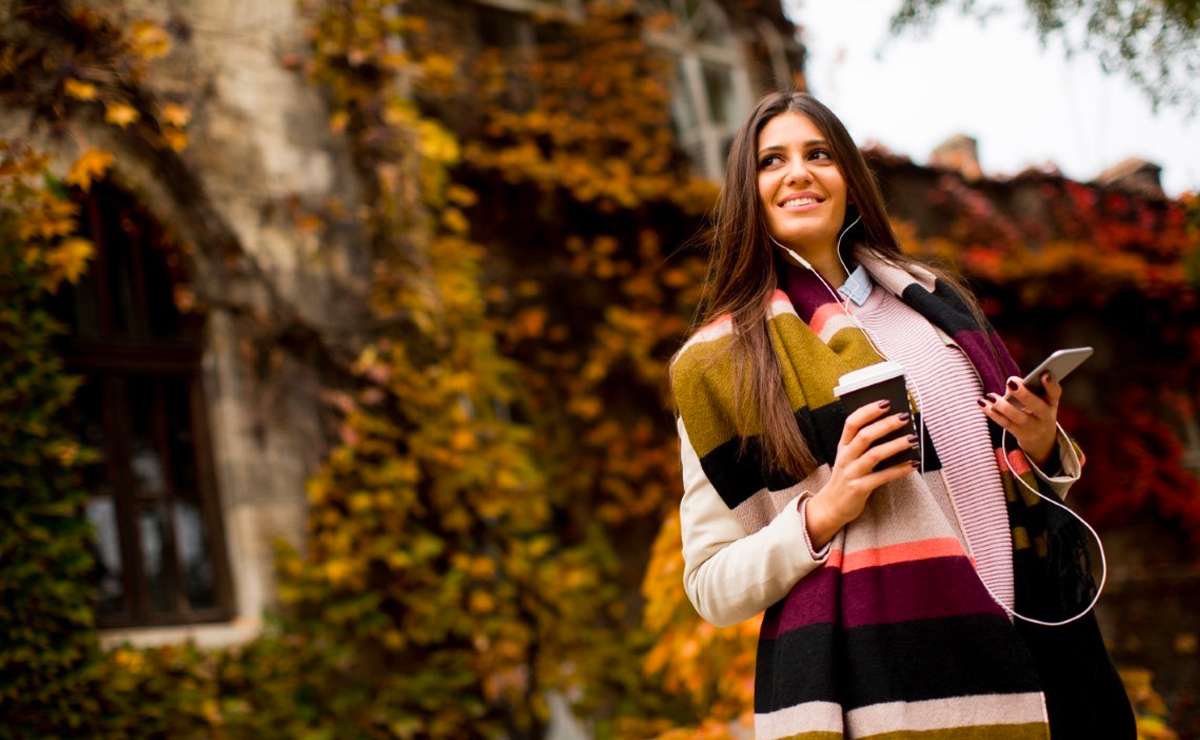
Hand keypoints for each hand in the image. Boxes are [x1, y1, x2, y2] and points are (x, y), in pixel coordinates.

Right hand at [806, 399, 917, 548]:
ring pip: (874, 455)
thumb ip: (863, 445)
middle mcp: (845, 457)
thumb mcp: (849, 458)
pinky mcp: (859, 489)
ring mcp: (851, 473)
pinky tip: (912, 464)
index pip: (852, 423)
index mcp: (843, 446)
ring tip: (912, 439)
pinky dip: (899, 470)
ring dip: (895, 445)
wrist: (831, 507)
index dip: (868, 411)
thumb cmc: (846, 478)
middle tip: (904, 417)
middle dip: (886, 424)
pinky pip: (882, 477)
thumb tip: (892, 428)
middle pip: (864, 436)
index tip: (886, 402)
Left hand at [977, 372, 1060, 466]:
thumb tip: (1011, 383)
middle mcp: (1045, 416)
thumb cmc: (1036, 410)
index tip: (1045, 374)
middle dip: (1024, 395)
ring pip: (1018, 417)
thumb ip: (1027, 389)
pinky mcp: (1019, 434)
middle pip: (1037, 407)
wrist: (1041, 439)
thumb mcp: (1039, 399)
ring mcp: (1032, 427)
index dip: (1051, 384)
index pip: (1055, 393)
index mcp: (1052, 403)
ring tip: (991, 396)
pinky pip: (1005, 423)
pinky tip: (982, 403)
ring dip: (1003, 406)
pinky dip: (992, 413)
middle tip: (1011, 382)